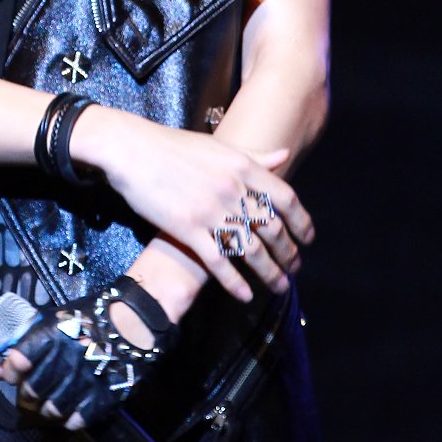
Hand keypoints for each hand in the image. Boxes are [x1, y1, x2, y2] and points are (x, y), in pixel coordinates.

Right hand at [70, 107, 313, 303]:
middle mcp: (234, 190)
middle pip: (273, 229)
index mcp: (244, 167)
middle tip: (296, 269)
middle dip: (289, 253)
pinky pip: (219, 262)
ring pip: (251, 250)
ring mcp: (212, 211)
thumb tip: (284, 155)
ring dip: (270, 273)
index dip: (302, 222)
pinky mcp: (188, 229)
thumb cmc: (174, 146)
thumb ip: (253, 155)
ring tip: (279, 287)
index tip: (307, 239)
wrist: (133, 150)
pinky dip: (235, 282)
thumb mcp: (219, 146)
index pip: (286, 199)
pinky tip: (245, 295)